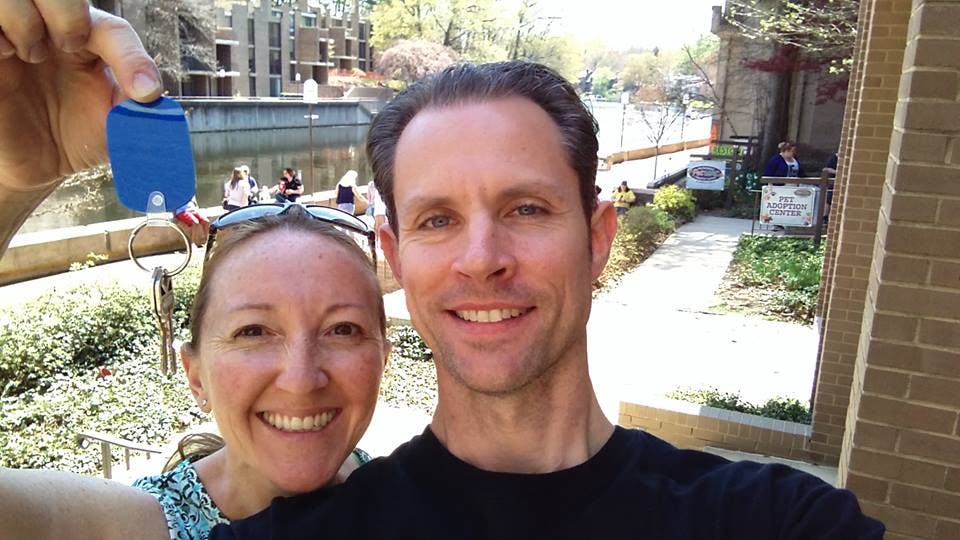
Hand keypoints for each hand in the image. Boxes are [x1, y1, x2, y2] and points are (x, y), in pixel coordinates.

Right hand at [0, 1, 161, 191]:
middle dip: (68, 14)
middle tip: (68, 47)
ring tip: (30, 55)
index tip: (145, 93)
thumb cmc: (76, 139)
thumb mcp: (116, 130)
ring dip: (26, 20)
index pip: (113, 32)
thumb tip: (154, 100)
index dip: (131, 58)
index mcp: (92, 46)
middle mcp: (54, 31)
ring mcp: (17, 37)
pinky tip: (4, 56)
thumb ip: (138, 112)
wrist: (36, 168)